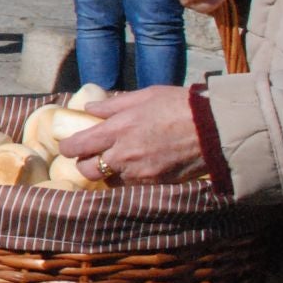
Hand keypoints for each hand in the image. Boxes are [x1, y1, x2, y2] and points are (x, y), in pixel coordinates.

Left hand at [57, 86, 206, 185]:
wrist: (214, 127)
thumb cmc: (179, 105)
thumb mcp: (144, 96)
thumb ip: (113, 105)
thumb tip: (90, 108)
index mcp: (117, 130)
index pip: (76, 147)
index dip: (68, 148)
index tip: (70, 145)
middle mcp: (123, 155)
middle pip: (87, 171)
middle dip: (85, 164)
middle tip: (92, 155)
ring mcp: (139, 173)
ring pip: (109, 181)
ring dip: (108, 173)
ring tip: (118, 161)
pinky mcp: (155, 184)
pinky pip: (132, 186)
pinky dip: (129, 179)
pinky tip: (137, 168)